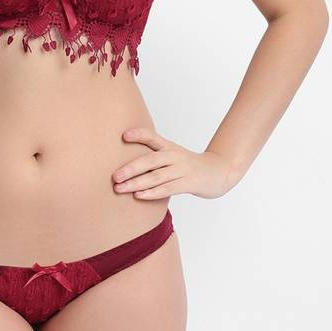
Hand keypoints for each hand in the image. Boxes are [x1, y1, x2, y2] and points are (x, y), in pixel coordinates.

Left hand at [112, 127, 236, 199]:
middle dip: (131, 168)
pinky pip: (167, 189)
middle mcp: (174, 155)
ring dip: (136, 183)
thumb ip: (153, 156)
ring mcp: (182, 169)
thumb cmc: (187, 165)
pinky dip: (152, 192)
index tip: (123, 136)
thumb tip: (125, 163)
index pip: (152, 137)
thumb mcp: (172, 155)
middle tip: (114, 176)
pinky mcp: (188, 183)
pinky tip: (138, 195)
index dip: (139, 135)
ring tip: (120, 188)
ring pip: (156, 177)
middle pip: (150, 160)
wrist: (217, 172)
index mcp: (169, 146)